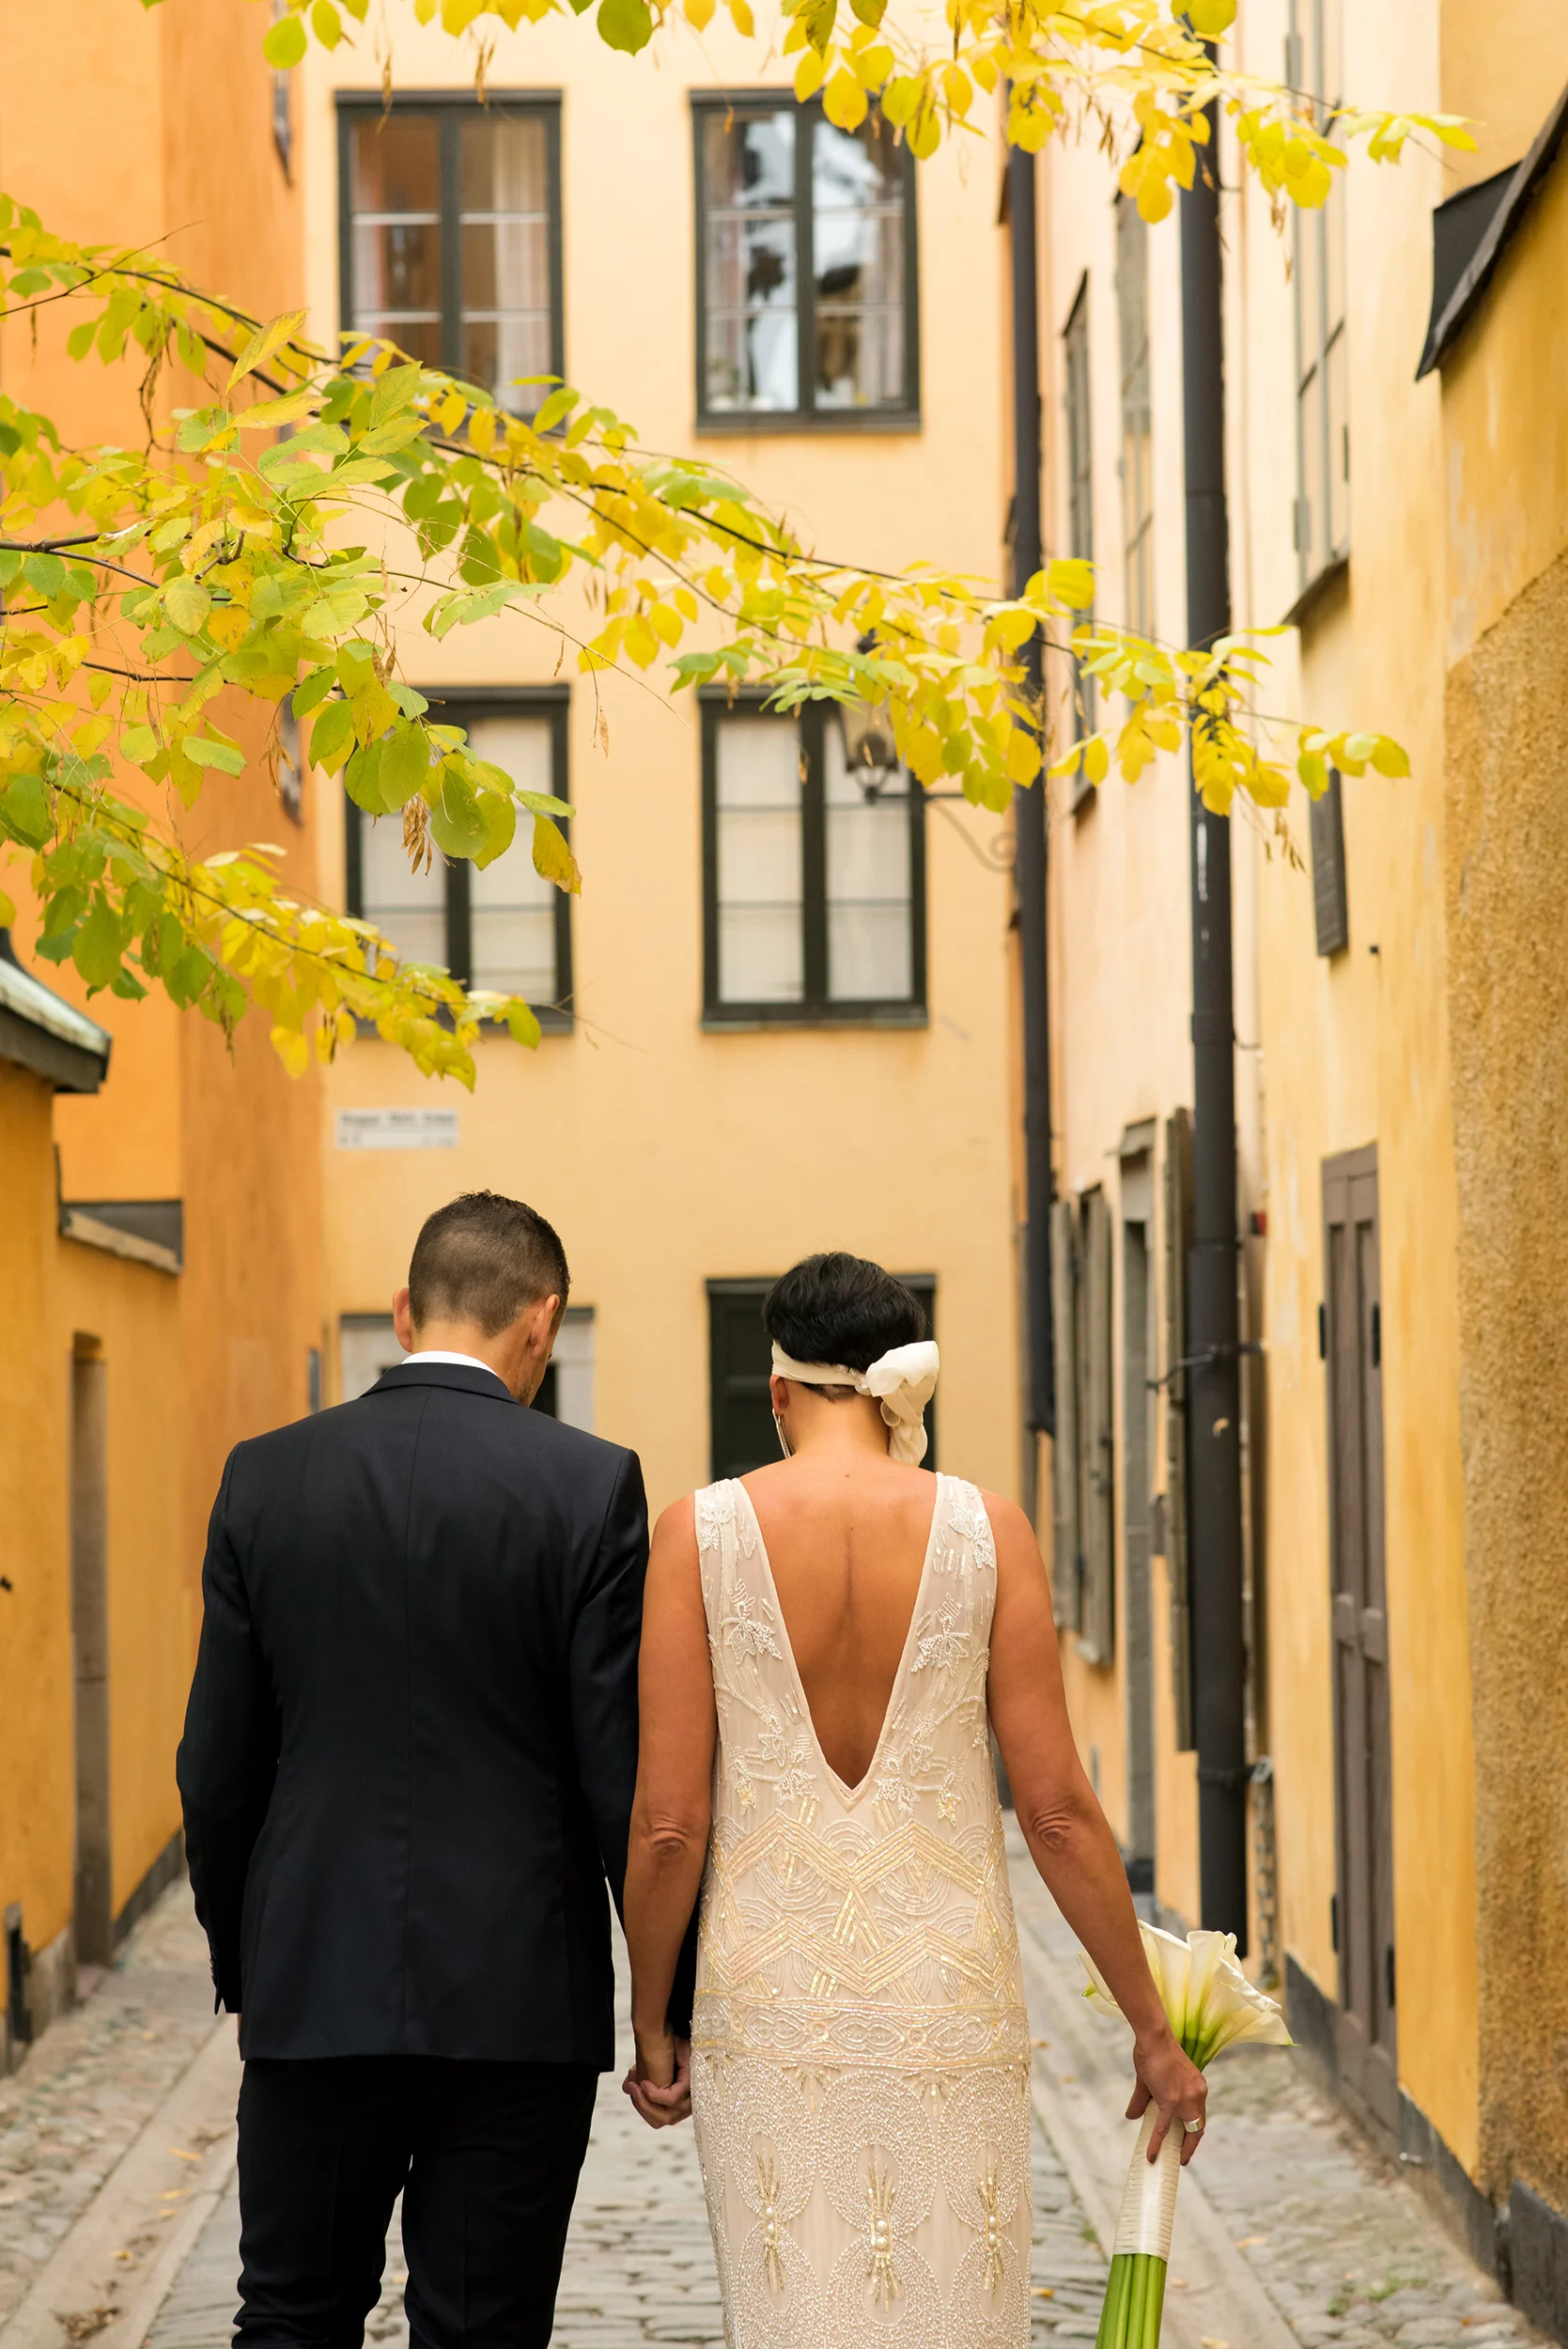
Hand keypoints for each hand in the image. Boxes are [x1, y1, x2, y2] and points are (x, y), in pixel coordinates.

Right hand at [622, 2027, 691, 2129]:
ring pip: (668, 2115)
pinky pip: (672, 2099)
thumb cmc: (658, 2044)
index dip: (643, 2108)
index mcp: (680, 2098)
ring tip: (636, 2086)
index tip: (630, 2089)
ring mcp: (692, 2093)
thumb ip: (640, 2081)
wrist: (660, 2029)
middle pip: (664, 2120)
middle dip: (643, 2107)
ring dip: (646, 2102)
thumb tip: (626, 2089)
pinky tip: (645, 2084)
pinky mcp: (692, 2083)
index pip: (660, 2118)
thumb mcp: (646, 2068)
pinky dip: (656, 2095)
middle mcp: (689, 2098)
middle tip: (631, 2089)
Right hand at [1126, 2023, 1207, 2163]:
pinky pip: (1164, 2127)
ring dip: (1180, 2148)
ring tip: (1173, 2160)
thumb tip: (1131, 2117)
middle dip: (1190, 2145)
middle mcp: (1197, 2094)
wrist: (1154, 2037)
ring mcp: (1186, 2098)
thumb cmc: (1153, 2051)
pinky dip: (1157, 2142)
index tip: (1188, 2142)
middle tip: (1182, 2158)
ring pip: (1186, 2130)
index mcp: (1197, 2087)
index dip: (1194, 2130)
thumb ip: (1143, 2100)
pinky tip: (1151, 2154)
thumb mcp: (1150, 2079)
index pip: (1200, 2114)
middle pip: (1198, 2126)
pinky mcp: (1172, 2100)